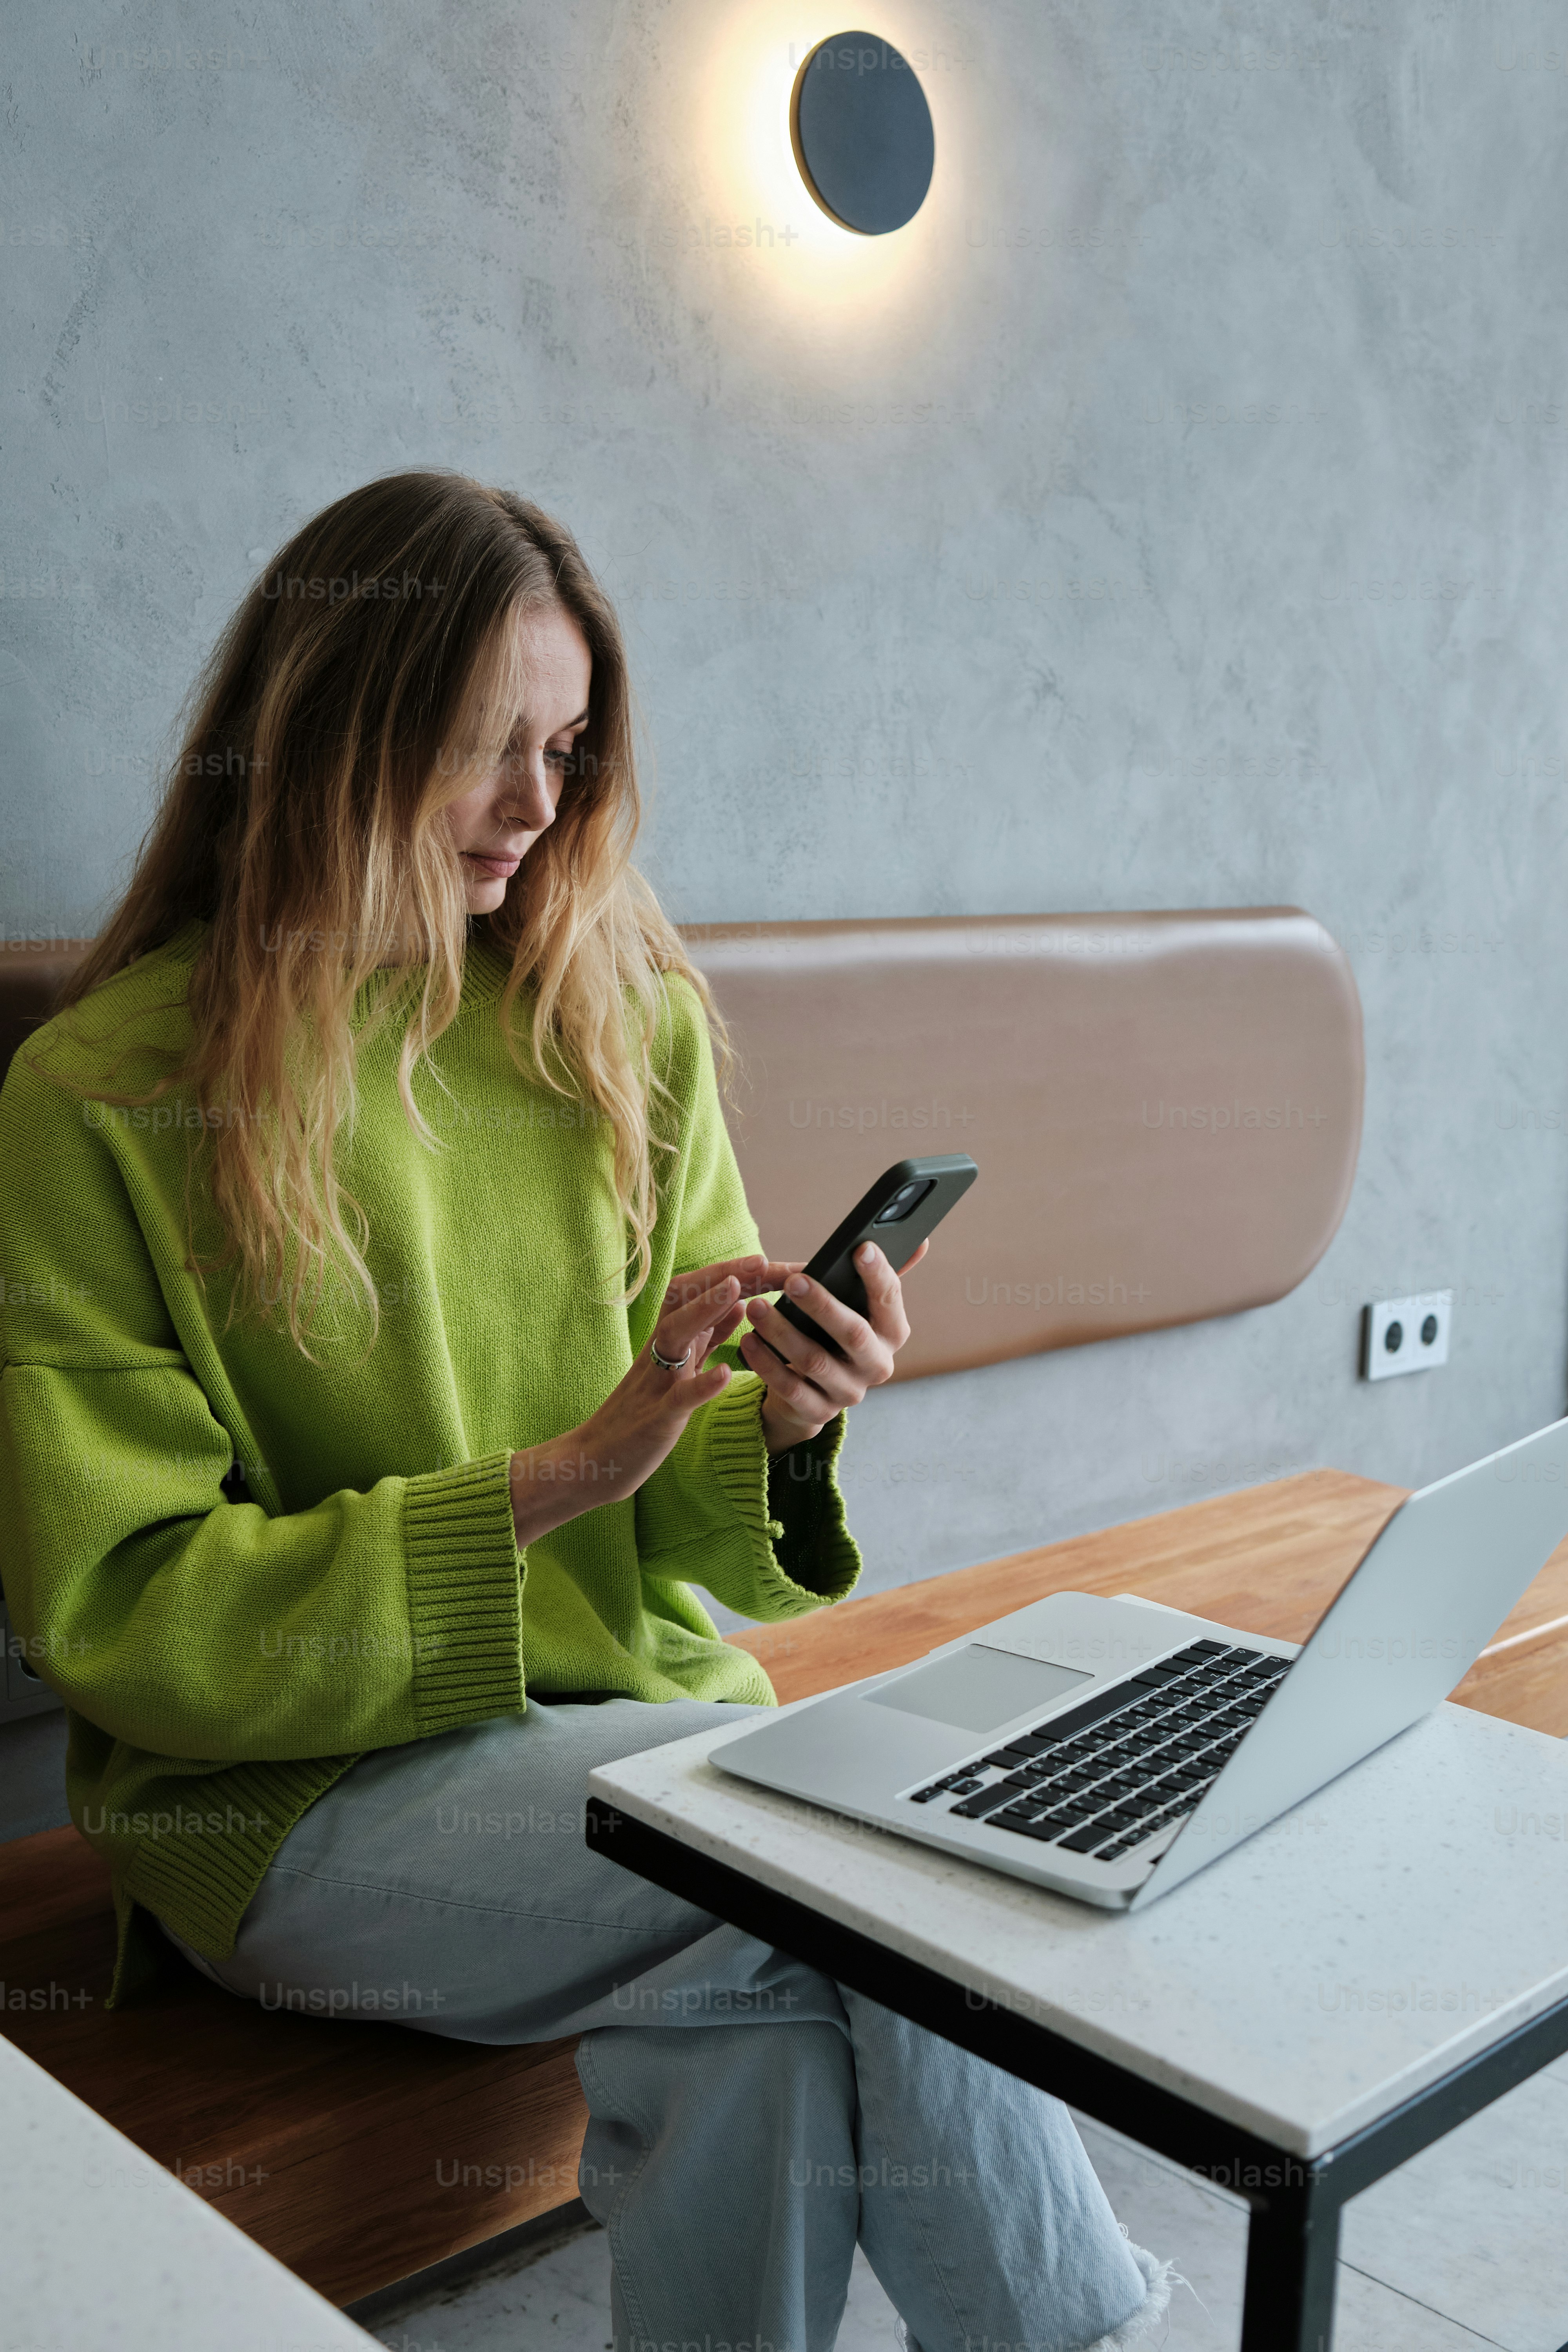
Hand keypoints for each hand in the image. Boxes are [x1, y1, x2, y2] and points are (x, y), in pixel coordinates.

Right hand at [508, 1254, 786, 1547]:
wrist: (594, 1460)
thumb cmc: (638, 1416)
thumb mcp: (678, 1369)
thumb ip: (706, 1338)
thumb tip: (739, 1303)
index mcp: (667, 1342)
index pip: (695, 1295)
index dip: (728, 1274)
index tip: (763, 1259)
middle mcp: (658, 1353)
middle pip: (683, 1300)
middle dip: (720, 1276)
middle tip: (760, 1260)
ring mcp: (654, 1384)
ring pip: (675, 1336)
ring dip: (704, 1310)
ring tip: (736, 1290)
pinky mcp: (655, 1419)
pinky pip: (678, 1398)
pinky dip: (702, 1384)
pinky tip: (725, 1372)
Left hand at [739, 1239, 928, 1454]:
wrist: (813, 1391)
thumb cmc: (834, 1334)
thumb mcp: (857, 1308)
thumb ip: (880, 1278)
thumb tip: (922, 1241)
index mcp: (892, 1333)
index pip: (890, 1300)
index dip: (878, 1275)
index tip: (860, 1247)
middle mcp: (877, 1365)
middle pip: (853, 1333)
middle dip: (823, 1304)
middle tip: (793, 1280)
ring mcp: (849, 1393)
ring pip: (815, 1361)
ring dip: (783, 1331)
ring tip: (756, 1306)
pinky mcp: (818, 1413)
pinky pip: (789, 1388)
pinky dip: (766, 1363)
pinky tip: (748, 1341)